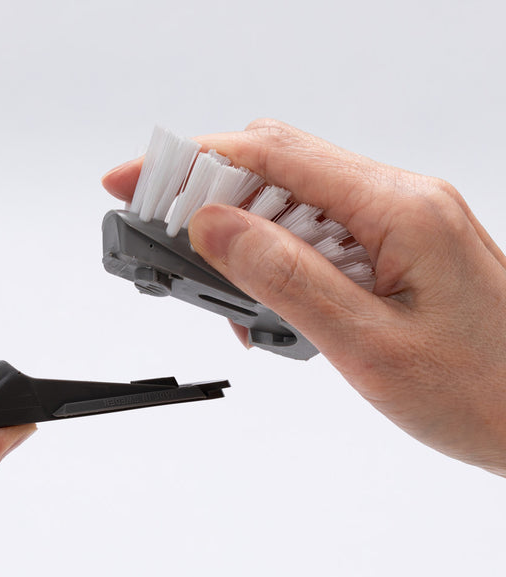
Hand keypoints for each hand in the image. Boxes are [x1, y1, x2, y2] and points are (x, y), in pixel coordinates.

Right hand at [103, 119, 505, 475]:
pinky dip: (275, 256)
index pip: (271, 156)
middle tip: (162, 234)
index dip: (190, 162)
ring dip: (241, 232)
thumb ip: (284, 277)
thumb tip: (212, 226)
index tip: (133, 180)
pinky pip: (319, 233)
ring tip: (220, 292)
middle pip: (278, 167)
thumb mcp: (366, 343)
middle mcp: (400, 200)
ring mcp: (399, 222)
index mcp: (399, 208)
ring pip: (294, 200)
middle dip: (208, 192)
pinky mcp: (395, 249)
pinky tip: (265, 301)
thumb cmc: (481, 392)